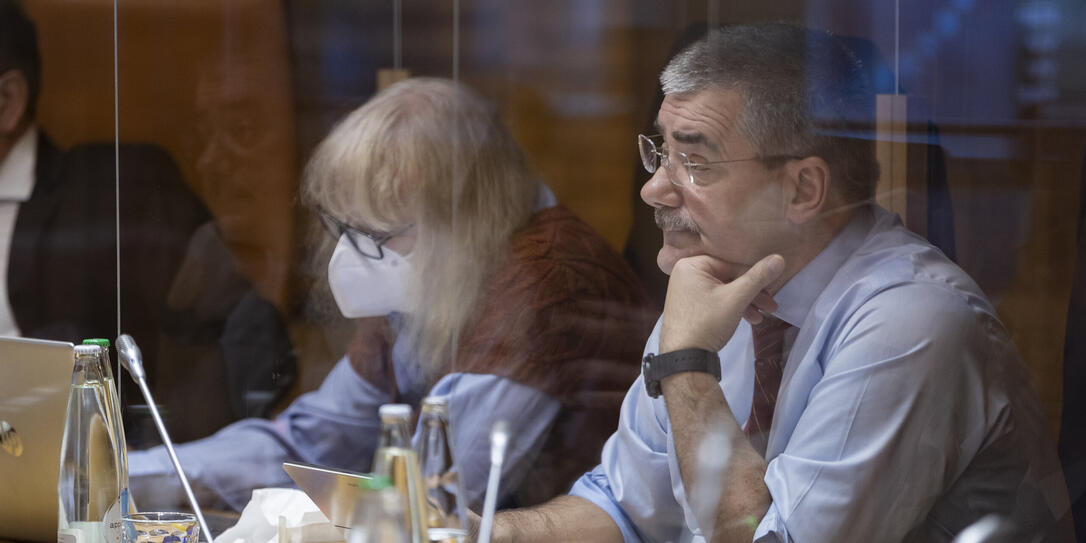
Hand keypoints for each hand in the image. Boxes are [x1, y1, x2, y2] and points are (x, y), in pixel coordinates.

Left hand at [659, 254, 784, 352]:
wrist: (684, 358)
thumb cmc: (706, 325)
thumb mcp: (736, 298)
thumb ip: (758, 277)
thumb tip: (779, 259)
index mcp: (690, 265)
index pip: (730, 264)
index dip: (754, 275)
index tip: (773, 284)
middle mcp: (685, 275)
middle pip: (727, 277)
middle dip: (752, 292)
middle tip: (771, 303)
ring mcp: (687, 291)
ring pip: (724, 290)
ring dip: (745, 302)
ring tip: (764, 314)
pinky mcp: (691, 306)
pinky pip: (716, 300)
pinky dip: (732, 308)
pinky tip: (750, 319)